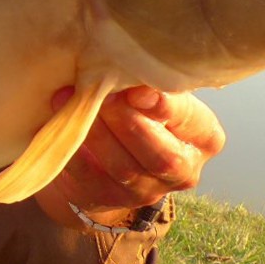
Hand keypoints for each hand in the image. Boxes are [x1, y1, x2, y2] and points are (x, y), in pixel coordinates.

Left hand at [33, 87, 225, 227]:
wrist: (107, 153)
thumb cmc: (136, 106)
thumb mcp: (152, 91)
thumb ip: (149, 82)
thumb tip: (128, 64)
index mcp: (203, 137)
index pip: (191, 122)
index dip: (165, 108)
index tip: (138, 90)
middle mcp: (183, 170)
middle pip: (162, 156)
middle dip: (128, 123)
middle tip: (103, 94)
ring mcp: (146, 191)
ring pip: (123, 168)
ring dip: (97, 133)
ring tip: (73, 100)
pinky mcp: (107, 199)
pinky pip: (89, 176)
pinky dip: (74, 149)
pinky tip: (61, 122)